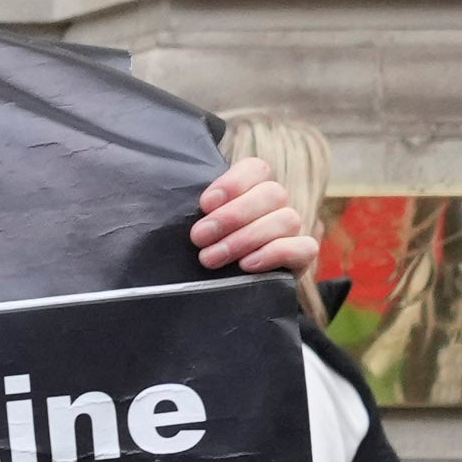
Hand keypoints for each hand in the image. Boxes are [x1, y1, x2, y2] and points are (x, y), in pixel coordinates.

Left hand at [190, 158, 319, 288]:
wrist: (223, 292)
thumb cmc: (204, 250)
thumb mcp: (196, 227)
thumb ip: (194, 213)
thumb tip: (158, 198)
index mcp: (252, 189)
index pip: (256, 168)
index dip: (233, 183)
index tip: (204, 205)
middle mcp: (276, 206)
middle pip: (272, 193)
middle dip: (232, 216)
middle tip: (199, 238)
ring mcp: (292, 230)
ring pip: (287, 219)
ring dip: (245, 238)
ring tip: (211, 258)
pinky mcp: (302, 256)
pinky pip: (304, 247)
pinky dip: (274, 253)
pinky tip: (247, 265)